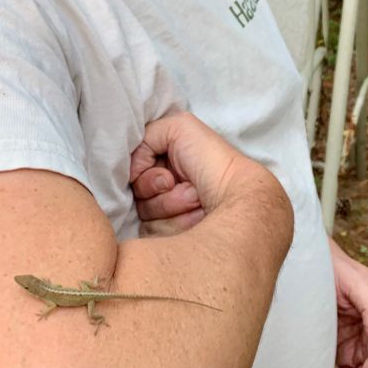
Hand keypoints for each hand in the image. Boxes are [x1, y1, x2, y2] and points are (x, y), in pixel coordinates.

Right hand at [130, 112, 290, 241]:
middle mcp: (161, 188)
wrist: (237, 197)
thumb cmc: (211, 160)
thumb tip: (132, 170)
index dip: (144, 175)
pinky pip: (152, 235)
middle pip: (135, 196)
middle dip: (159, 191)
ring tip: (198, 201)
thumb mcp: (177, 127)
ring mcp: (165, 215)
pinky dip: (176, 225)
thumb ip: (144, 137)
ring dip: (171, 208)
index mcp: (162, 163)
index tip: (167, 176)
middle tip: (188, 187)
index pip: (130, 173)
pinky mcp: (170, 240)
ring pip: (143, 216)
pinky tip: (199, 218)